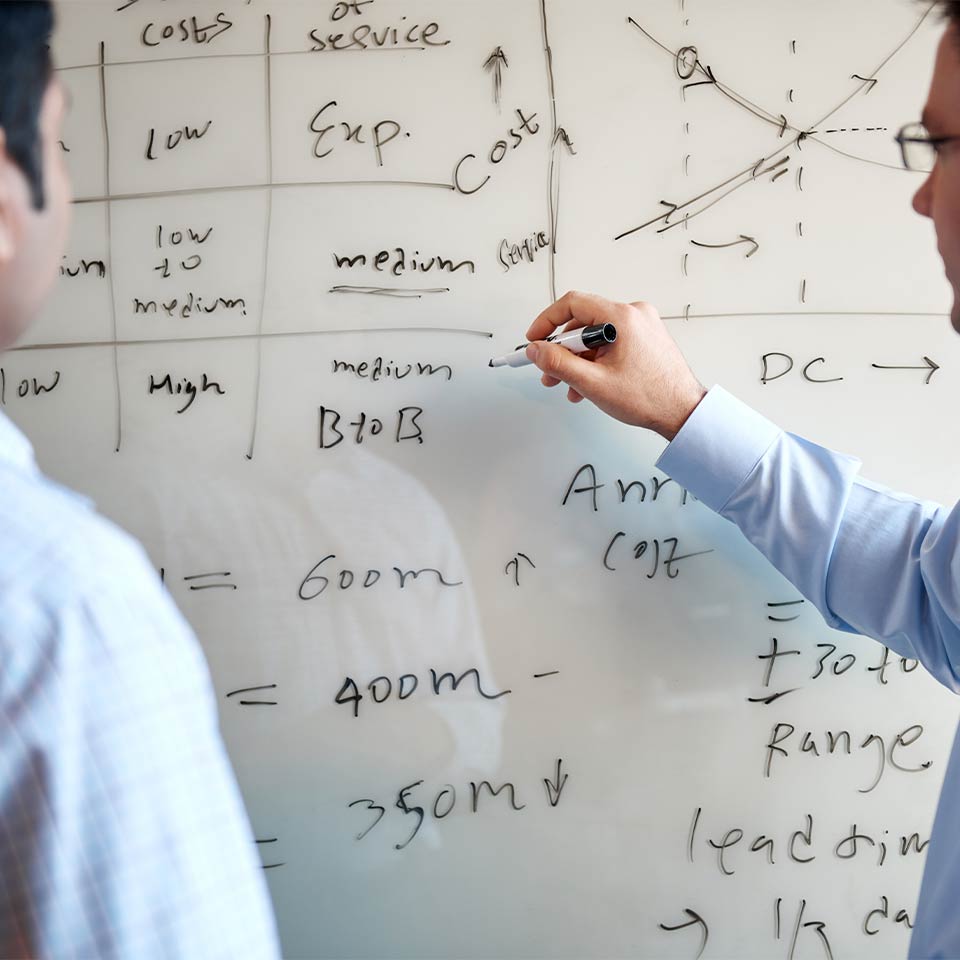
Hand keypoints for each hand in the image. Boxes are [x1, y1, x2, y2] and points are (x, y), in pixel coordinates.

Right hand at [525, 291, 706, 440]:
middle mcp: (634, 315)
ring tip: (569, 385)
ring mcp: (641, 326)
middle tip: (549, 371)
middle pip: (583, 322)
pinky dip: (595, 361)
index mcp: (622, 317)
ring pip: (595, 336)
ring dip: (578, 359)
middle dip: (562, 349)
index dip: (547, 320)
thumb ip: (558, 364)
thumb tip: (536, 351)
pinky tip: (588, 384)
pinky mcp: (645, 339)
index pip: (573, 303)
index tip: (534, 339)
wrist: (682, 412)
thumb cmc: (649, 398)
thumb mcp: (593, 383)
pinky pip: (610, 343)